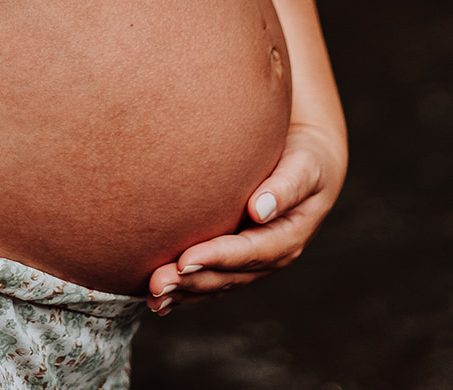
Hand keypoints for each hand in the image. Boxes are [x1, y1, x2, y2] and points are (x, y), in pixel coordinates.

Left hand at [146, 0, 346, 316]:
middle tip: (183, 262)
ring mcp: (270, 237)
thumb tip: (220, 48)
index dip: (274, 201)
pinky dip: (192, 288)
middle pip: (265, 249)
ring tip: (160, 287)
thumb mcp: (269, 80)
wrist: (281, 123)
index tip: (251, 206)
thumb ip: (244, 65)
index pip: (294, 193)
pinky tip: (153, 297)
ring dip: (202, 283)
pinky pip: (220, 276)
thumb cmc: (271, 94)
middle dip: (224, 259)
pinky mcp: (240, 247)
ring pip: (241, 272)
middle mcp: (293, 214)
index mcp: (310, 174)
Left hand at [146, 120, 345, 313]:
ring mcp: (254, 262)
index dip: (217, 258)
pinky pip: (212, 279)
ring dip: (185, 292)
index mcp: (288, 238)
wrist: (308, 166)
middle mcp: (270, 257)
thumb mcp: (304, 169)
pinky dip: (187, 291)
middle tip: (156, 284)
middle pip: (228, 276)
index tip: (184, 260)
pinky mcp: (238, 259)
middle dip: (192, 282)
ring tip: (152, 296)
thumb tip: (259, 208)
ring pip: (217, 284)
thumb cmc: (305, 161)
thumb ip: (285, 187)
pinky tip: (160, 299)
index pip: (249, 251)